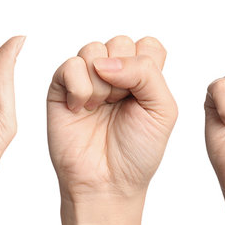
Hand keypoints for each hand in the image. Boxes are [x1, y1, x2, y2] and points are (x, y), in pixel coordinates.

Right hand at [47, 36, 176, 224]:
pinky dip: (79, 87)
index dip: (147, 66)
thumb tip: (104, 62)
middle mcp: (115, 72)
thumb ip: (146, 72)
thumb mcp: (162, 109)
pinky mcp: (62, 87)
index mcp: (143, 75)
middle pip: (120, 42)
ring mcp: (88, 78)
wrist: (107, 182)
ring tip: (100, 108)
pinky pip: (70, 65)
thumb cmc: (138, 150)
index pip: (148, 45)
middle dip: (124, 74)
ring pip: (93, 49)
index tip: (144, 96)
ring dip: (101, 83)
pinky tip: (81, 108)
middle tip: (121, 104)